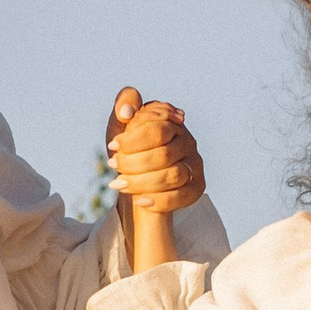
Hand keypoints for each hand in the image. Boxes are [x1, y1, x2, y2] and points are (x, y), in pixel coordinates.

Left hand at [106, 86, 203, 271]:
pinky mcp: (197, 187)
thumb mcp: (121, 127)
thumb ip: (123, 109)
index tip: (113, 147)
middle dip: (133, 163)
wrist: (140, 177)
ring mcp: (195, 164)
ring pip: (173, 176)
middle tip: (113, 165)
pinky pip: (181, 196)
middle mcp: (188, 141)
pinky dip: (158, 200)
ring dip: (141, 182)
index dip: (132, 139)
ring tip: (119, 184)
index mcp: (172, 122)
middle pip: (164, 155)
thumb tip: (127, 111)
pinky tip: (139, 201)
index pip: (157, 130)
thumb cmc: (130, 148)